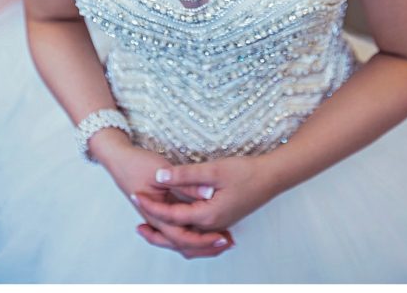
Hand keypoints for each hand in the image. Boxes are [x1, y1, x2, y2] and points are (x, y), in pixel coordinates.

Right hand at [92, 131, 233, 259]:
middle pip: (182, 244)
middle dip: (206, 246)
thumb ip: (185, 184)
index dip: (204, 239)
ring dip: (200, 241)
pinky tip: (206, 226)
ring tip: (222, 238)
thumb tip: (209, 193)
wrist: (117, 158)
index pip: (182, 236)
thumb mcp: (163, 171)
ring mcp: (157, 217)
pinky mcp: (159, 210)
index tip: (223, 237)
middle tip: (227, 242)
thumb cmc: (137, 163)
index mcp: (156, 214)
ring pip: (179, 238)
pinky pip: (177, 227)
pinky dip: (192, 230)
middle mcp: (156, 220)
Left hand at [131, 155, 280, 237]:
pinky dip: (182, 231)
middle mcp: (212, 225)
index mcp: (208, 215)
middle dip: (156, 231)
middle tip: (136, 224)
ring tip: (149, 226)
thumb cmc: (245, 172)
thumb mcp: (212, 169)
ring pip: (188, 237)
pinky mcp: (221, 219)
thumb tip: (158, 177)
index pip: (172, 216)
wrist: (272, 177)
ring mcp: (218, 224)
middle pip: (178, 235)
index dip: (151, 206)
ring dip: (168, 234)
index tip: (135, 195)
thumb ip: (184, 175)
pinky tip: (173, 220)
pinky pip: (197, 232)